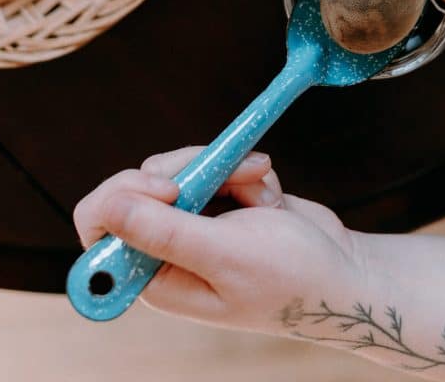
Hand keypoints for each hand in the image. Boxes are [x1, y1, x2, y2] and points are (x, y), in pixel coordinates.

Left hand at [74, 147, 363, 330]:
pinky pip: (214, 165)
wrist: (346, 271)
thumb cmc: (292, 278)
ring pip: (181, 168)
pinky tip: (269, 196)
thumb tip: (107, 210)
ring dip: (226, 168)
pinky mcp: (218, 204)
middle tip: (228, 173)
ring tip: (262, 190)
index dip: (123, 196)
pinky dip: (245, 171)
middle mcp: (165, 251)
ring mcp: (193, 225)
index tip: (170, 188)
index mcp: (154, 277)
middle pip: (141, 185)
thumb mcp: (225, 255)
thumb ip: (165, 232)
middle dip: (189, 169)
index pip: (99, 227)